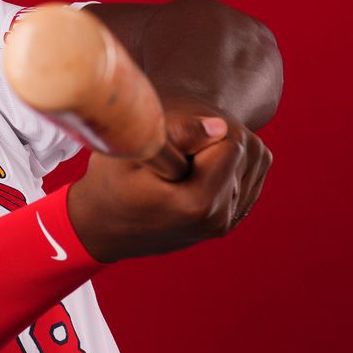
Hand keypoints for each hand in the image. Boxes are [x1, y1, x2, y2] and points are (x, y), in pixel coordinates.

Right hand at [66, 97, 272, 261]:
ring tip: (182, 167)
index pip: (231, 142)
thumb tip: (219, 126)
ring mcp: (224, 224)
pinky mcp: (227, 222)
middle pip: (245, 151)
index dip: (202, 133)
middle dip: (215, 142)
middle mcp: (218, 219)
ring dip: (224, 152)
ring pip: (252, 161)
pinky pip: (250, 177)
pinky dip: (230, 166)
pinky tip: (196, 172)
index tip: (173, 148)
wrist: (100, 226)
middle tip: (173, 158)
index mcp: (197, 204)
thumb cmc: (108, 184)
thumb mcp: (130, 151)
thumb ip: (175, 134)